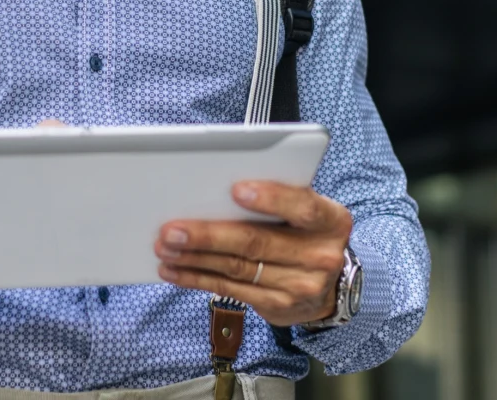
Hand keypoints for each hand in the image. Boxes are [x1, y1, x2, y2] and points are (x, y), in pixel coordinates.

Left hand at [154, 181, 351, 326]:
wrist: (328, 284)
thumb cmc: (304, 231)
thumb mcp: (305, 210)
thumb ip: (277, 198)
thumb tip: (216, 189)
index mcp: (331, 220)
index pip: (302, 206)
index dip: (271, 198)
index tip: (235, 189)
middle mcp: (321, 256)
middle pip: (257, 242)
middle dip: (209, 234)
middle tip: (172, 229)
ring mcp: (300, 286)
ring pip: (237, 268)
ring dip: (194, 258)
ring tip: (165, 248)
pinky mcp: (279, 307)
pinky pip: (231, 289)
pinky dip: (198, 279)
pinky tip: (174, 270)